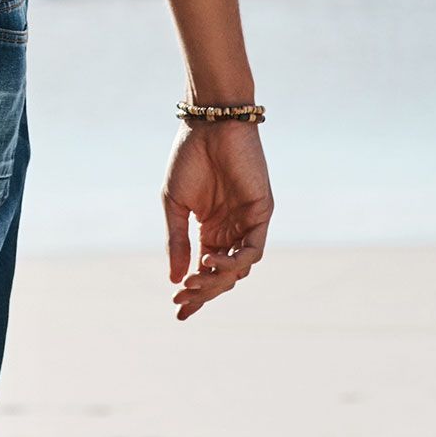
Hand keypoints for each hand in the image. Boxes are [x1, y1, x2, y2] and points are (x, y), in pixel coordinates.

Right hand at [163, 121, 270, 319]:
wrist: (210, 125)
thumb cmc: (190, 158)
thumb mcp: (175, 205)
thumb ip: (176, 241)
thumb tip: (174, 278)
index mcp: (210, 229)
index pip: (205, 270)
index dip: (194, 293)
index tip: (177, 311)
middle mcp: (231, 231)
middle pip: (222, 275)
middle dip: (202, 291)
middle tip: (181, 298)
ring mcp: (247, 224)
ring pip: (239, 268)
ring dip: (217, 280)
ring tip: (193, 281)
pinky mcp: (261, 214)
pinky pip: (253, 249)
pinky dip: (234, 261)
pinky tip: (210, 260)